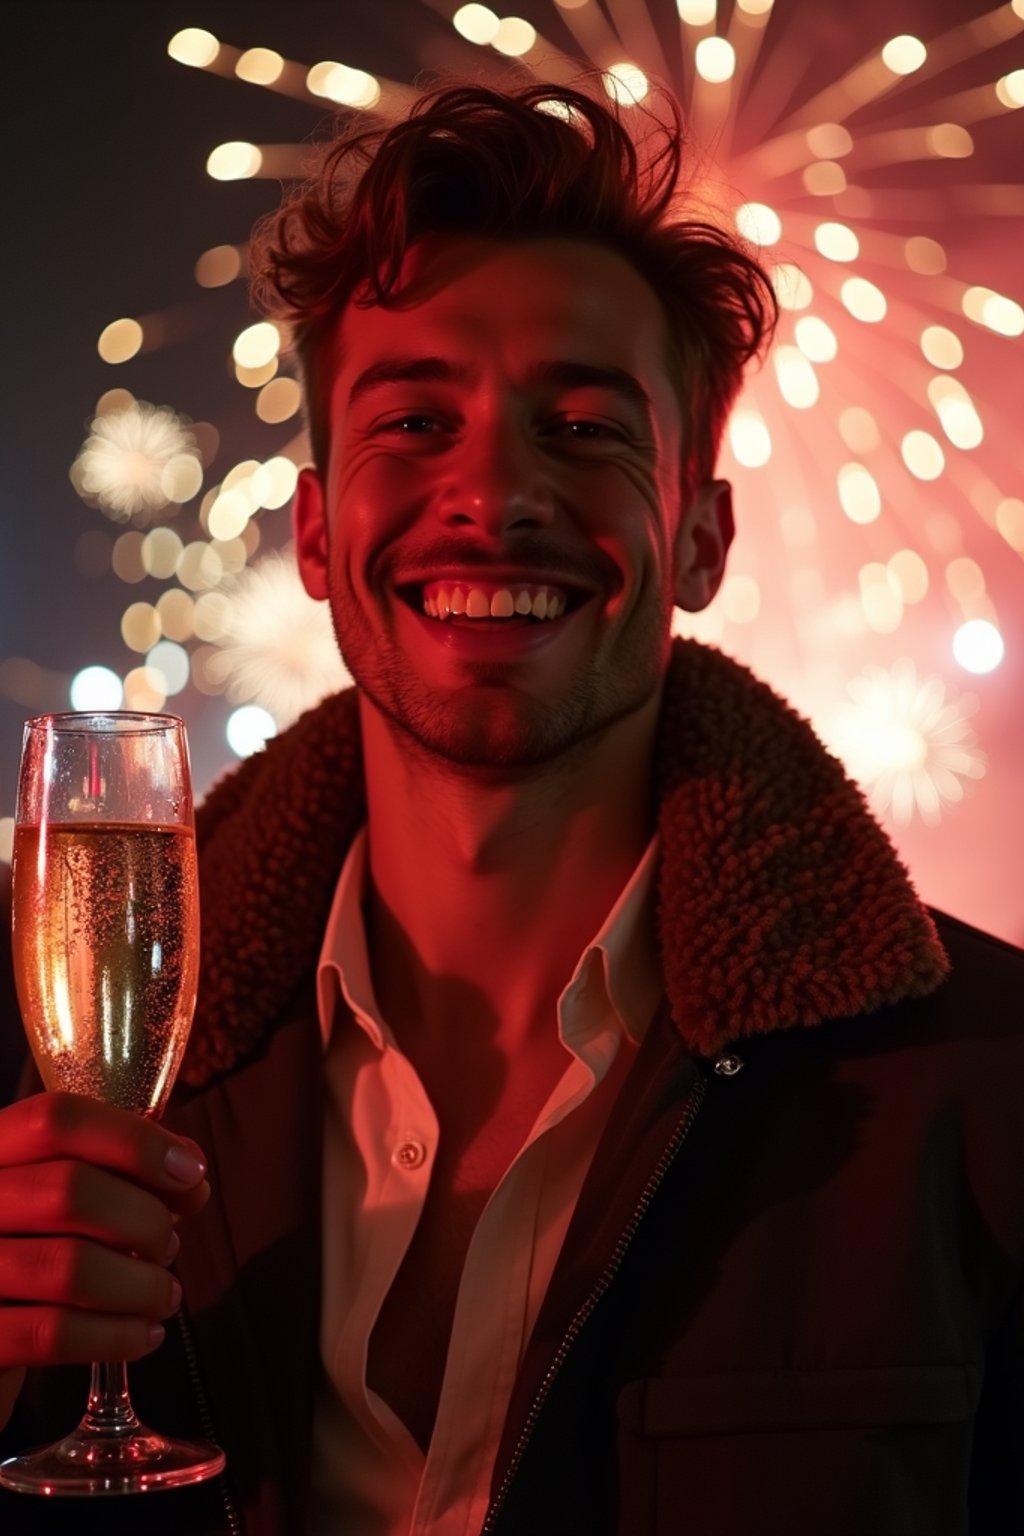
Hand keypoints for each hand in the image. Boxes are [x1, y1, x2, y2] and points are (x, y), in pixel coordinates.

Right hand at [0, 1092, 209, 1429]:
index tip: (189, 1172)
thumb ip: (122, 1172)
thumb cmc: (34, 1247)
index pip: (58, 1120)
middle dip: (145, 1220)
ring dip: (140, 1284)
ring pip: (69, 1267)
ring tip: (162, 1293)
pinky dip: (116, 1335)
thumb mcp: (63, 1193)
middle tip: (168, 1245)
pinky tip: (141, 1335)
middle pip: (70, 1190)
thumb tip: (189, 1176)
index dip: (135, 1141)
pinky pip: (53, 1333)